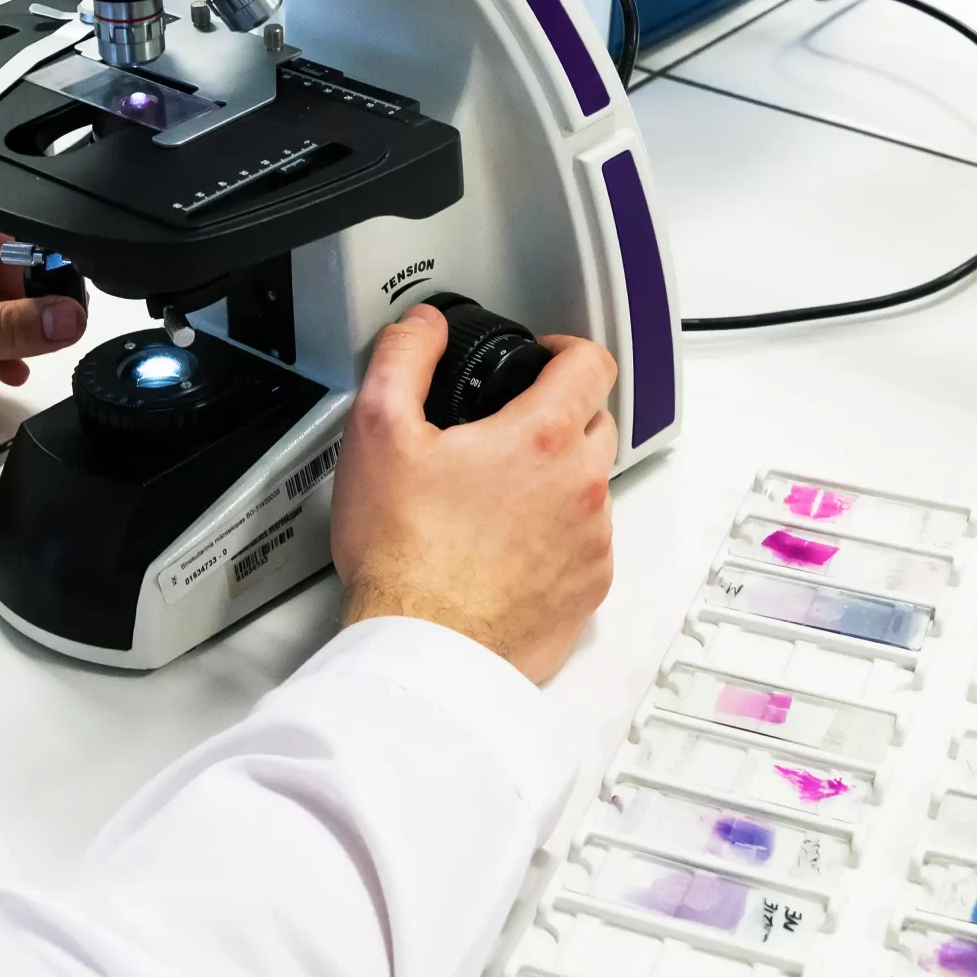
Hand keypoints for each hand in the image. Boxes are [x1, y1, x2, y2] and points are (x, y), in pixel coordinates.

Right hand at [329, 302, 617, 682]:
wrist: (423, 649)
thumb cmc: (403, 554)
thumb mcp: (378, 433)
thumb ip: (403, 359)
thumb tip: (423, 328)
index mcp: (541, 437)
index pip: (590, 361)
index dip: (564, 347)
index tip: (543, 357)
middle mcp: (581, 487)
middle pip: (598, 420)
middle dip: (561, 412)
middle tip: (509, 427)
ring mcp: (592, 542)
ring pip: (592, 486)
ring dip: (558, 478)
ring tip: (499, 495)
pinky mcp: (589, 591)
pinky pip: (587, 544)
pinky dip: (557, 535)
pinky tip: (508, 546)